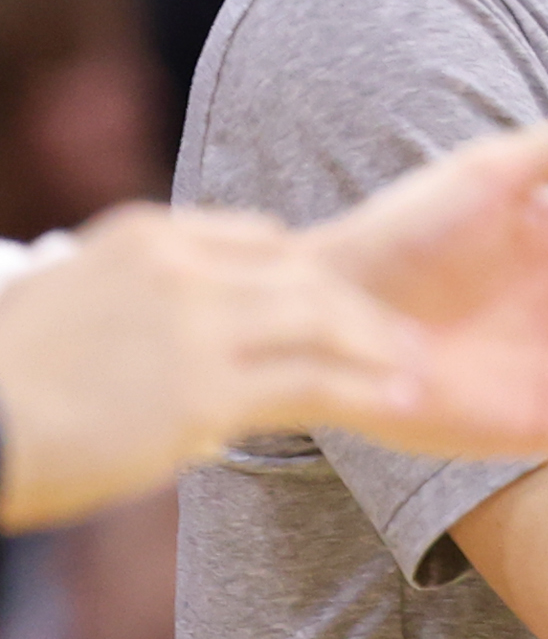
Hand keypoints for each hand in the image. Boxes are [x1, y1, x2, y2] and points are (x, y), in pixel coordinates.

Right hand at [0, 205, 419, 526]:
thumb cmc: (6, 388)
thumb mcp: (72, 317)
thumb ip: (139, 322)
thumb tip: (194, 389)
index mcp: (142, 236)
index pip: (257, 239)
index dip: (305, 276)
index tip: (338, 305)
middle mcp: (176, 267)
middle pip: (301, 276)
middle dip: (358, 310)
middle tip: (405, 338)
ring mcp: (195, 323)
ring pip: (321, 322)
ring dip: (377, 347)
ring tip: (416, 370)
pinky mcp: (205, 388)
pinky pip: (314, 382)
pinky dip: (365, 389)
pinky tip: (399, 402)